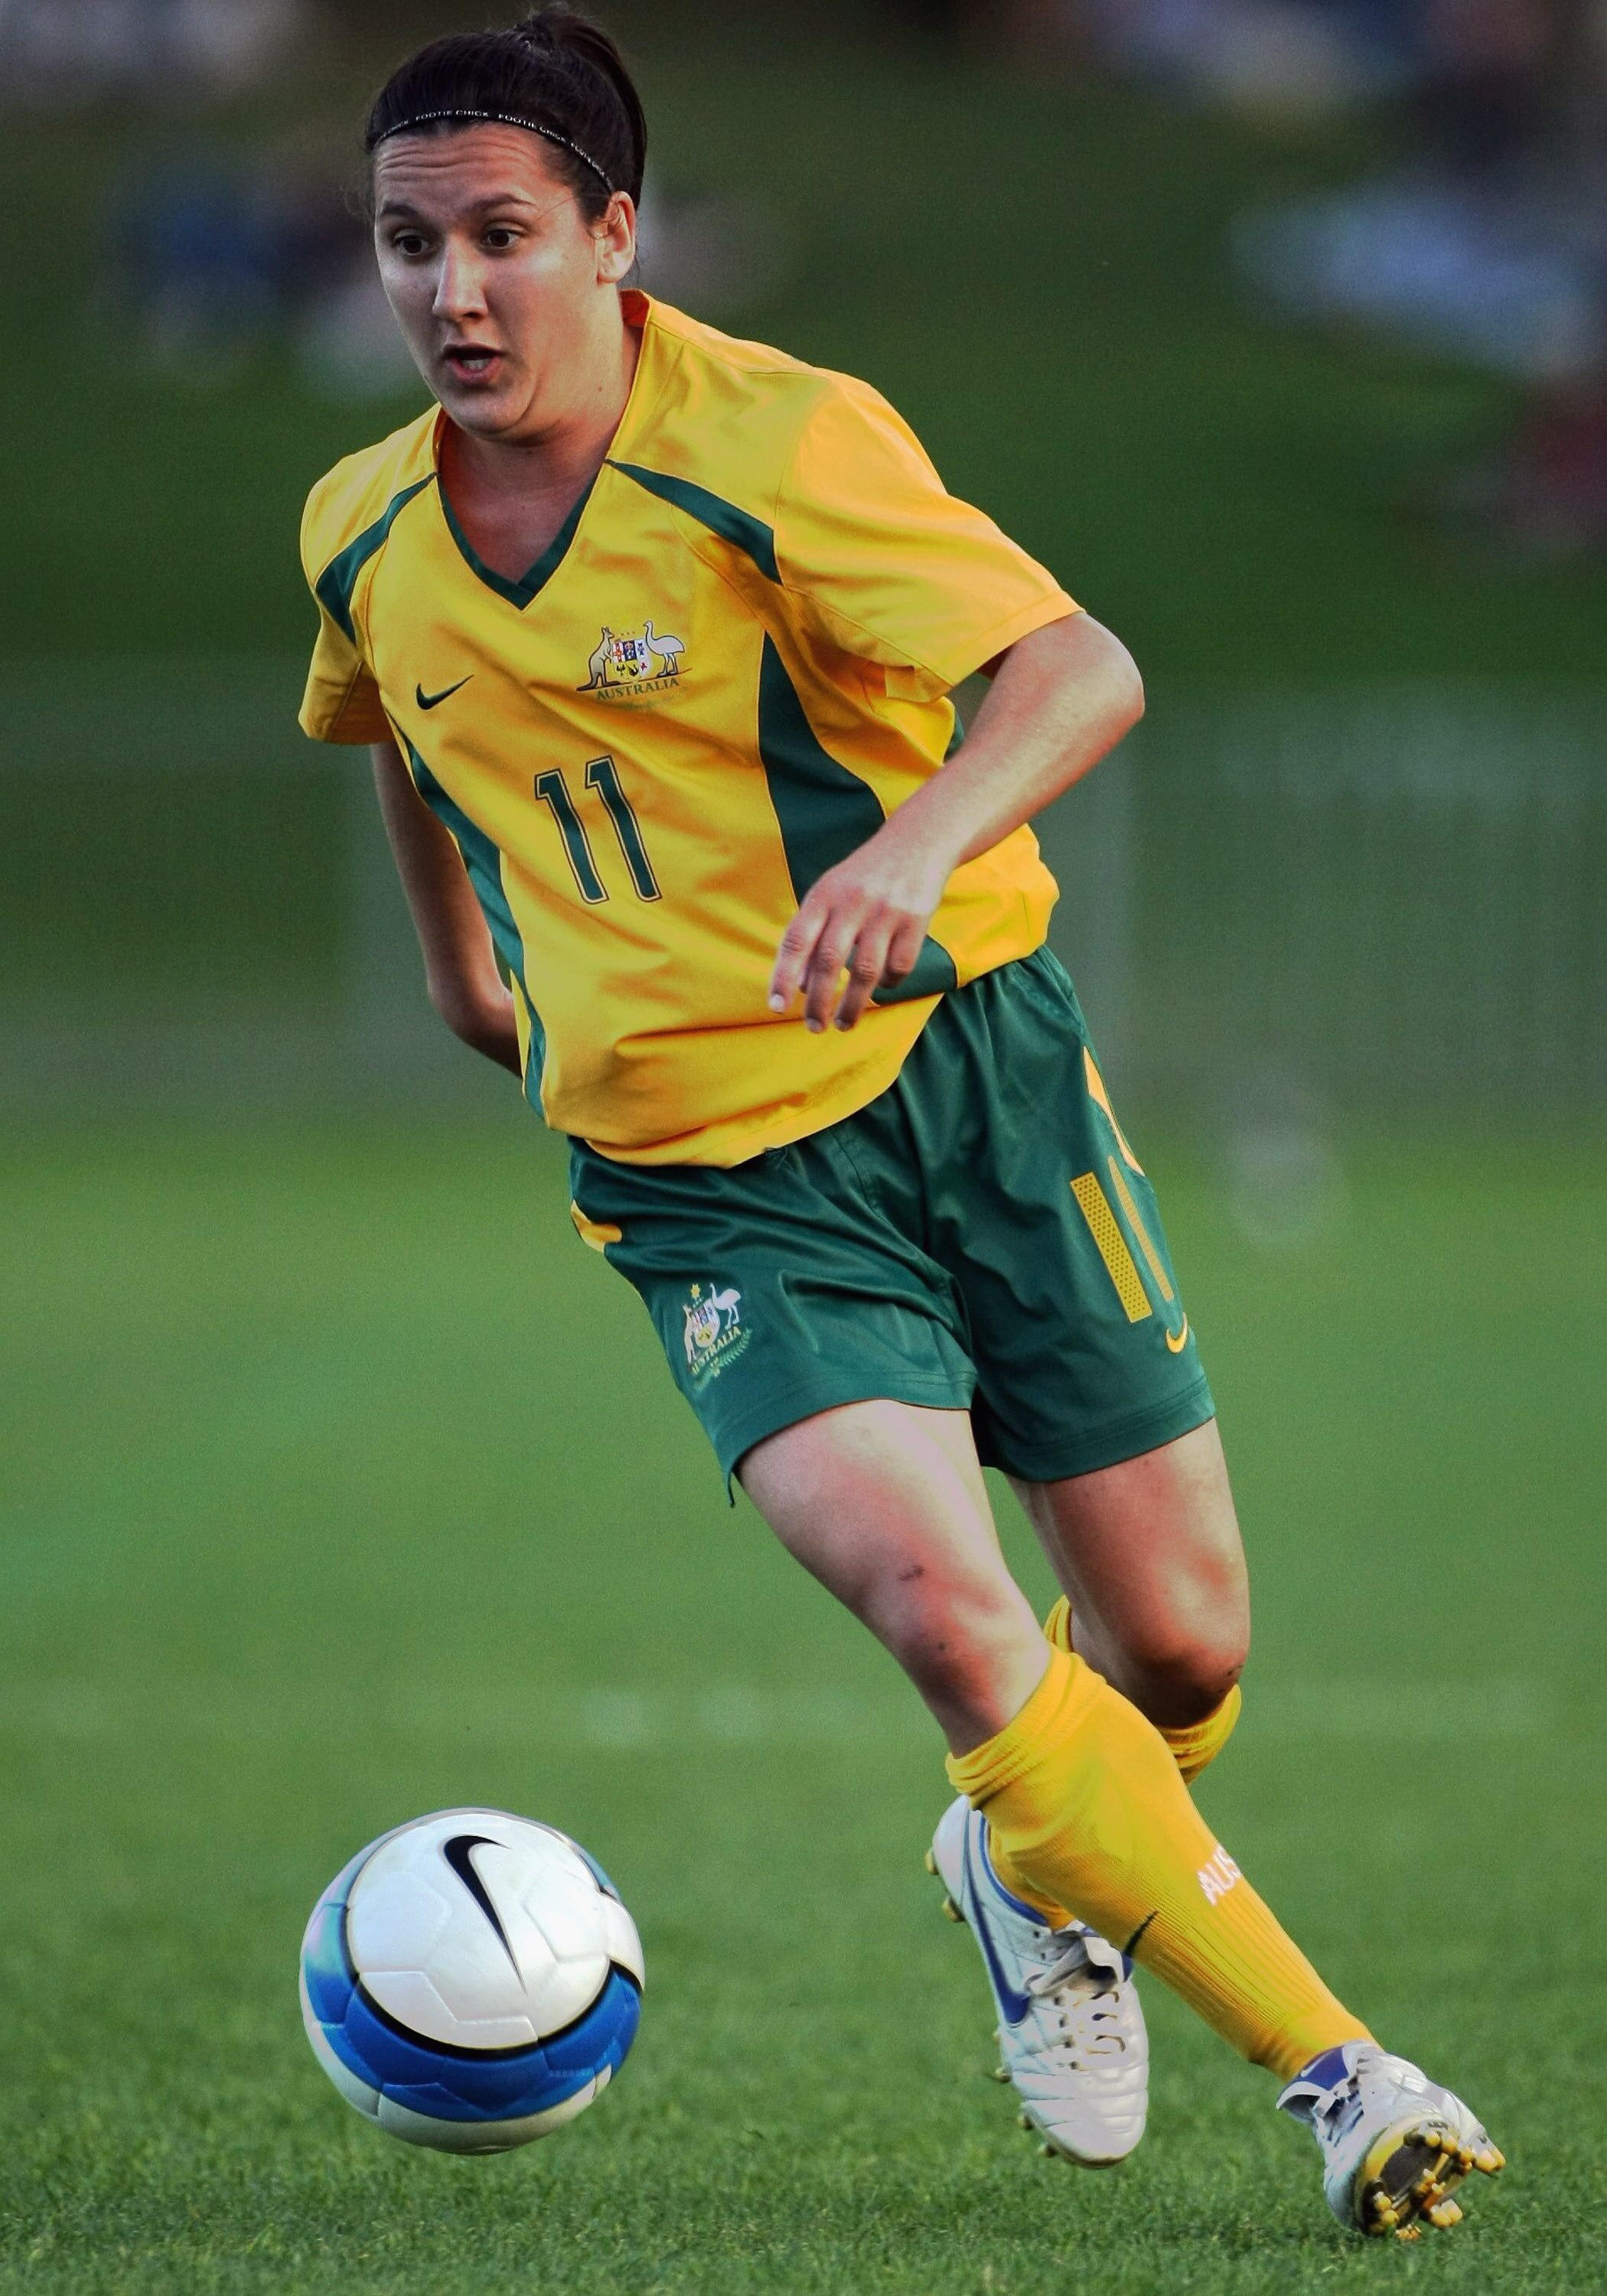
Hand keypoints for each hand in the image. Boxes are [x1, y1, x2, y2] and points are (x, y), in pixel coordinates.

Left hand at [768, 822, 954, 1032]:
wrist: (917, 841)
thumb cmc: (863, 878)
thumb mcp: (829, 894)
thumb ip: (811, 934)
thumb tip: (798, 986)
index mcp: (824, 895)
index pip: (796, 940)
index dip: (782, 976)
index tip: (776, 1007)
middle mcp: (852, 902)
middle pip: (828, 961)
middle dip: (818, 1001)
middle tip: (814, 1027)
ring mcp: (885, 911)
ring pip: (865, 970)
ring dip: (853, 1004)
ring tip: (843, 1024)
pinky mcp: (916, 919)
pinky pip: (899, 965)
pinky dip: (888, 983)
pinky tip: (882, 987)